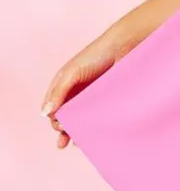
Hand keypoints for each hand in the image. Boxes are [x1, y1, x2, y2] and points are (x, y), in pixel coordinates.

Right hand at [40, 27, 130, 149]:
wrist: (124, 47)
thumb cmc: (96, 55)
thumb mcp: (72, 72)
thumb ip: (58, 92)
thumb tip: (45, 114)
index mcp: (64, 86)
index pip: (53, 109)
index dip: (54, 121)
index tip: (60, 127)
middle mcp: (77, 93)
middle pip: (65, 117)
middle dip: (62, 131)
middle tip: (64, 141)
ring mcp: (92, 98)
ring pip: (81, 120)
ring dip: (77, 132)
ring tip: (78, 143)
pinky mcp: (107, 101)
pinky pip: (98, 118)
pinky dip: (93, 128)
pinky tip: (92, 137)